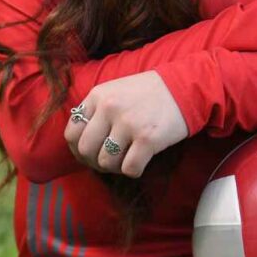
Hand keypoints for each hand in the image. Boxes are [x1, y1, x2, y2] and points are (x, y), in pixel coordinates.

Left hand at [62, 71, 187, 177]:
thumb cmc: (149, 93)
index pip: (71, 132)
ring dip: (117, 166)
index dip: (78, 150)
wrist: (185, 87)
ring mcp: (128, 123)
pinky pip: (129, 169)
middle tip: (111, 160)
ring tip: (128, 157)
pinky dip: (134, 170)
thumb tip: (79, 144)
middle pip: (86, 150)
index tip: (91, 154)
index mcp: (98, 96)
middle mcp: (109, 108)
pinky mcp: (147, 139)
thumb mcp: (115, 91)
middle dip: (95, 161)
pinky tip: (142, 159)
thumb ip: (95, 111)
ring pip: (106, 162)